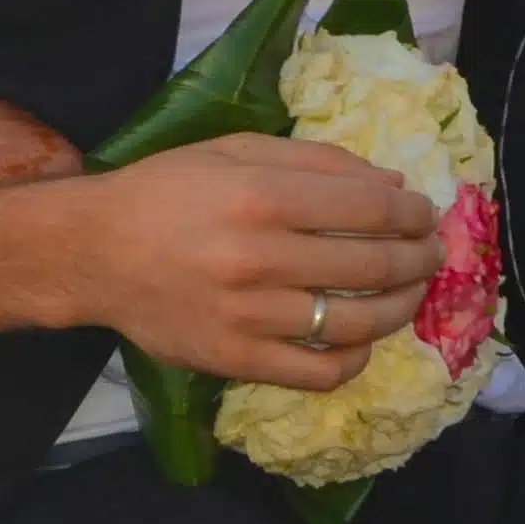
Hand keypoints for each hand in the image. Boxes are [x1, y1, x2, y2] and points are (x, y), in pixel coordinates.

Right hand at [0, 133, 437, 386]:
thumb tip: (393, 189)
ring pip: (356, 322)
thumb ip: (316, 162)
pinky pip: (318, 372)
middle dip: (420, 258)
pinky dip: (353, 360)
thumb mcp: (235, 151)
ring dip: (401, 308)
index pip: (370, 210)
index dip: (413, 215)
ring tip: (411, 293)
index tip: (425, 215)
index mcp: (260, 195)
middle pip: (373, 265)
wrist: (93, 252)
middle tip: (431, 253)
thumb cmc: (166, 190)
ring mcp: (249, 316)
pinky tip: (361, 340)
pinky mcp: (236, 360)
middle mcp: (259, 258)